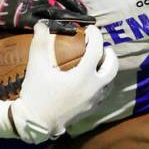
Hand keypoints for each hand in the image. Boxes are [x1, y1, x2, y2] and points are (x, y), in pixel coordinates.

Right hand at [10, 22, 118, 143]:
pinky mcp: (89, 110)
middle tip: (102, 46)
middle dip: (109, 54)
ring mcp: (93, 100)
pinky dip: (102, 83)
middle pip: (112, 67)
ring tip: (98, 62)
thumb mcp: (36, 66)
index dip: (96, 36)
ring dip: (107, 69)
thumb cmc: (37, 94)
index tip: (90, 29)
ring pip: (109, 82)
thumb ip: (40, 43)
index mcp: (84, 76)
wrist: (36, 124)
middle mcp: (93, 88)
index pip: (97, 50)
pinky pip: (102, 93)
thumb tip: (42, 24)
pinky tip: (91, 80)